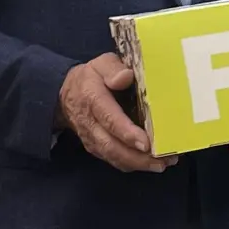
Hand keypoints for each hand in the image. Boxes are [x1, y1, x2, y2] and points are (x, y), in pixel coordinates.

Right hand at [57, 53, 172, 172]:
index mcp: (93, 99)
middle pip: (111, 145)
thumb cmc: (91, 77)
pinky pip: (112, 159)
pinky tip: (151, 164)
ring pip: (113, 156)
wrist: (65, 95)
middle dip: (137, 156)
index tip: (145, 143)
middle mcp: (91, 123)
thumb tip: (125, 77)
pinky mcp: (96, 147)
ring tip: (163, 164)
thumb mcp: (101, 64)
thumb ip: (112, 68)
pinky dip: (131, 164)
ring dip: (137, 164)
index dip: (127, 133)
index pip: (109, 119)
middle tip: (162, 160)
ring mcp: (92, 138)